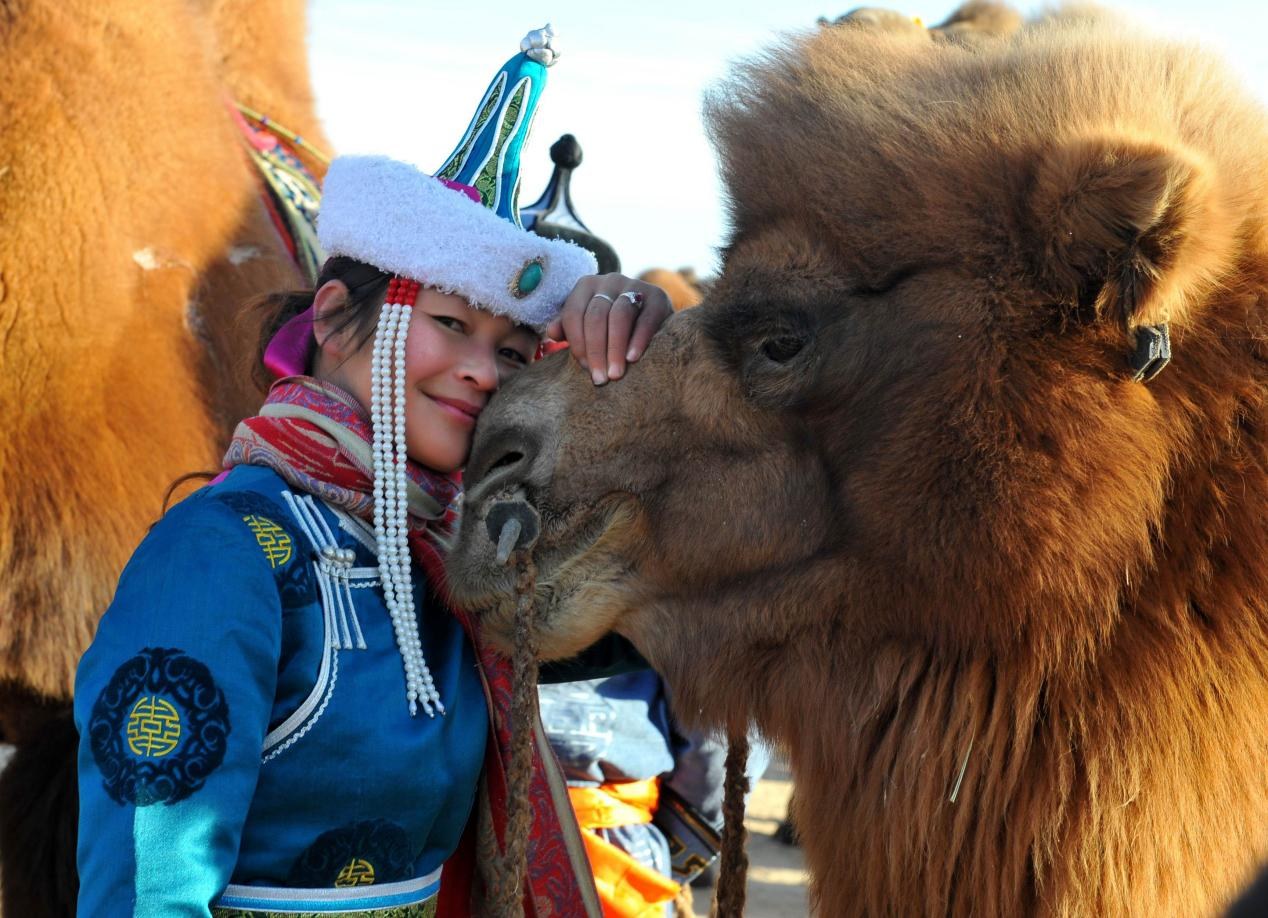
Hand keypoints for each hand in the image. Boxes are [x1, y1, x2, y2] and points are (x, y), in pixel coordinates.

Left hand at [545, 274, 672, 384]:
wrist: (653, 317)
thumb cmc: (612, 325)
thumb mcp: (589, 324)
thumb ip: (570, 327)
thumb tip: (551, 332)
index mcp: (586, 286)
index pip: (574, 314)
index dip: (578, 344)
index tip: (585, 369)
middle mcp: (609, 280)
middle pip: (596, 317)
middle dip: (596, 351)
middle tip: (600, 379)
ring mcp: (634, 285)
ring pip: (619, 316)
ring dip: (615, 348)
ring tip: (615, 374)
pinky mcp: (657, 297)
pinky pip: (645, 320)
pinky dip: (638, 340)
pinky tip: (632, 358)